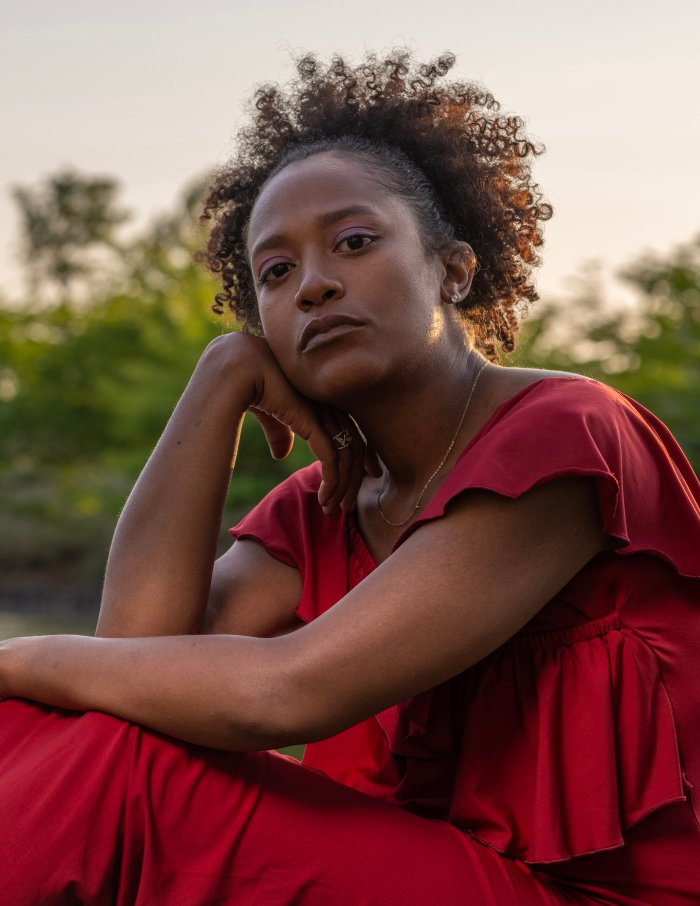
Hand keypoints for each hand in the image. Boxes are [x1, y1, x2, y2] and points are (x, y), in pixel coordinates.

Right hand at [213, 332, 371, 513]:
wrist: (235, 368)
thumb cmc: (247, 384)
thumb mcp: (268, 413)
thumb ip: (280, 431)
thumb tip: (282, 454)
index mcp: (323, 398)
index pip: (352, 431)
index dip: (359, 459)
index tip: (359, 481)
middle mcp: (329, 404)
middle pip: (356, 446)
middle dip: (355, 480)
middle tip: (348, 507)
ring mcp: (323, 412)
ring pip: (347, 457)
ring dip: (343, 488)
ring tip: (333, 510)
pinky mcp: (312, 422)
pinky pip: (331, 459)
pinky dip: (332, 483)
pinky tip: (324, 500)